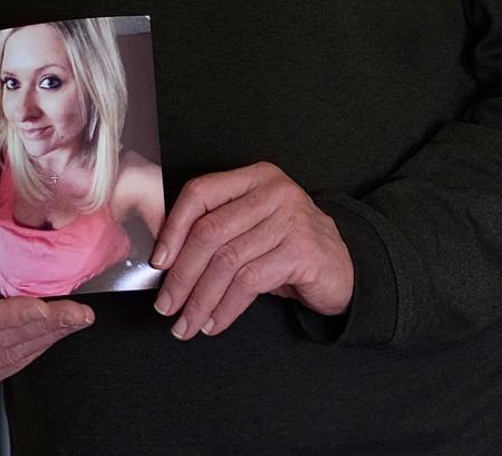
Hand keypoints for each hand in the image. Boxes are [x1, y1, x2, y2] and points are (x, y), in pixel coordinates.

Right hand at [0, 247, 93, 391]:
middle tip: (77, 312)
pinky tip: (58, 332)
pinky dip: (38, 347)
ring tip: (76, 319)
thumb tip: (9, 270)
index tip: (42, 307)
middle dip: (44, 326)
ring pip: (11, 357)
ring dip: (48, 337)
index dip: (10, 316)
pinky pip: (13, 366)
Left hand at [149, 162, 352, 339]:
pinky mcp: (301, 251)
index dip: (173, 227)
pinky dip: (226, 307)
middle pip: (210, 231)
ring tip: (186, 323)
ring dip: (200, 299)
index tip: (158, 262)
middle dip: (181, 274)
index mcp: (253, 178)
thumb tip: (166, 259)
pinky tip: (215, 322)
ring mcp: (290, 219)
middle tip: (166, 305)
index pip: (200, 192)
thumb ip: (218, 230)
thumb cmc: (289, 248)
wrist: (344, 268)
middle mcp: (272, 192)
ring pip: (227, 261)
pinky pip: (249, 282)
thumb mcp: (252, 227)